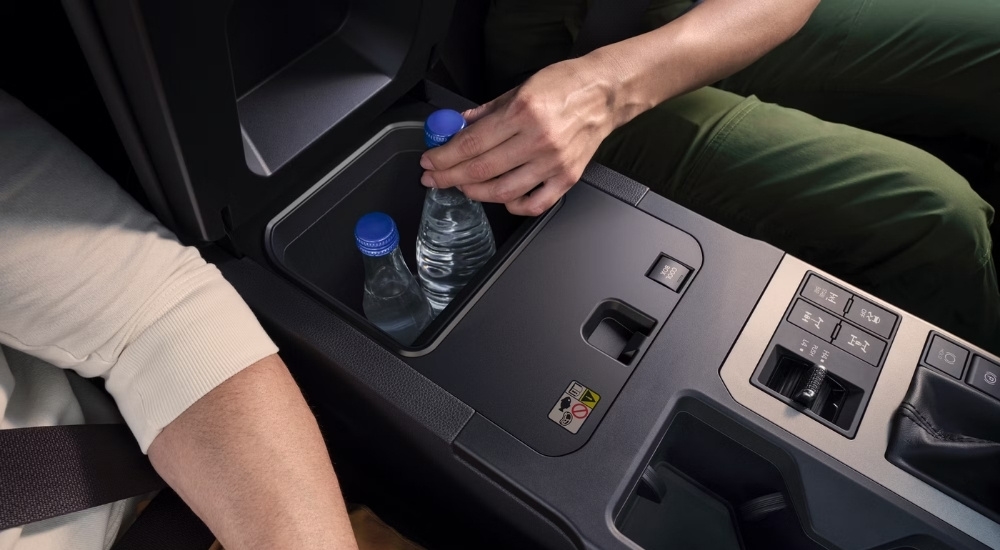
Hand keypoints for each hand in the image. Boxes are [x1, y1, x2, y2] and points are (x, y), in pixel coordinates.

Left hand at [420, 56, 618, 215]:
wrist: (604, 93)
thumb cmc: (565, 86)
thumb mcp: (519, 88)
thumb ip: (486, 111)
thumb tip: (458, 125)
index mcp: (524, 112)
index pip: (472, 143)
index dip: (445, 156)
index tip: (430, 161)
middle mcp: (539, 140)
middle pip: (482, 169)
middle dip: (450, 176)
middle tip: (434, 178)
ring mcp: (554, 163)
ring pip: (503, 190)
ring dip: (474, 192)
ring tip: (462, 186)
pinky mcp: (567, 178)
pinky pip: (535, 204)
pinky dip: (512, 205)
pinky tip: (501, 197)